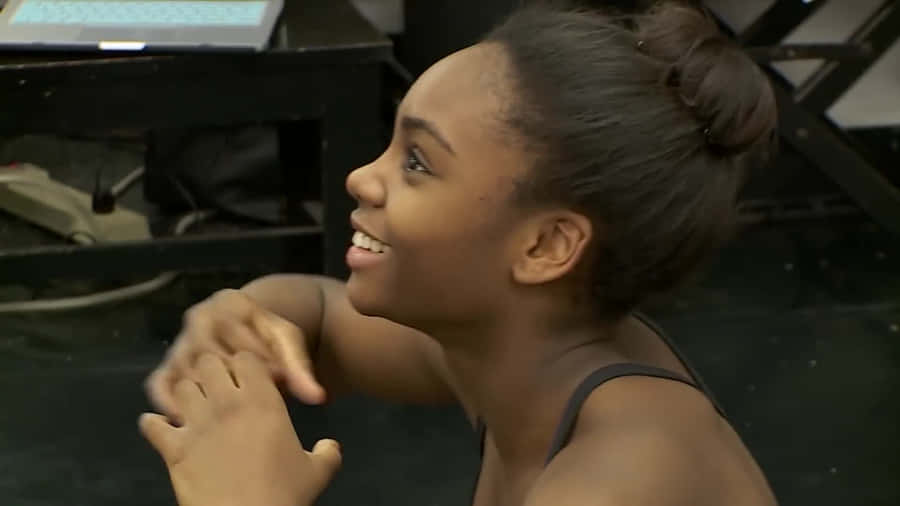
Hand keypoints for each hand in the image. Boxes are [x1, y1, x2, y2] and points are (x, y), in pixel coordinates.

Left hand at [140, 352, 341, 505]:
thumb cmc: (285, 496)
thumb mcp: (318, 472)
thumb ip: (327, 452)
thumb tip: (331, 446)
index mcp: (263, 402)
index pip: (247, 357)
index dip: (249, 365)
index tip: (254, 380)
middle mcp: (226, 404)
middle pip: (209, 361)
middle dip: (214, 371)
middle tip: (222, 388)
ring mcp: (196, 424)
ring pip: (181, 386)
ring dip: (187, 393)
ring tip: (196, 406)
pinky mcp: (173, 448)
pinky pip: (151, 424)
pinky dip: (155, 424)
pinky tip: (165, 430)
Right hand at [146, 289, 325, 421]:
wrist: (249, 324)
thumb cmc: (270, 333)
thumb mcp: (289, 342)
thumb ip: (301, 369)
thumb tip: (318, 398)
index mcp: (230, 303)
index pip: (242, 340)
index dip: (261, 365)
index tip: (277, 380)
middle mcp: (198, 318)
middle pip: (212, 358)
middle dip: (233, 382)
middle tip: (250, 400)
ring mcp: (180, 343)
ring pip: (186, 374)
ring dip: (207, 397)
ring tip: (228, 414)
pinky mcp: (166, 365)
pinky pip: (159, 385)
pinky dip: (168, 404)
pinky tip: (188, 423)